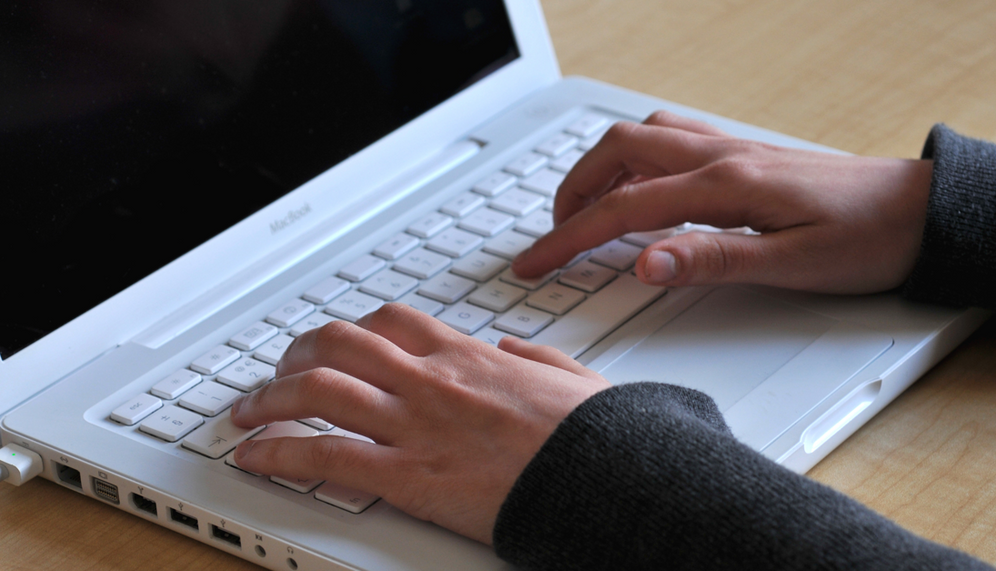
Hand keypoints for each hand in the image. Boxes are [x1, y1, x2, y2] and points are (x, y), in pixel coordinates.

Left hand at [230, 303, 609, 544]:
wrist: (610, 477)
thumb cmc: (595, 435)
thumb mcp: (573, 376)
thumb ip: (538, 357)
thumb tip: (516, 348)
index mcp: (469, 357)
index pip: (392, 322)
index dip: (352, 330)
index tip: (338, 345)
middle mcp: (432, 380)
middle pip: (340, 344)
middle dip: (296, 353)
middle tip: (279, 373)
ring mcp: (415, 425)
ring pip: (318, 389)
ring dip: (271, 398)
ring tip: (248, 413)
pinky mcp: (408, 476)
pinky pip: (325, 454)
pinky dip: (278, 453)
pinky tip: (254, 457)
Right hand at [512, 111, 932, 293]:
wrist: (918, 212)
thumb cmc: (866, 238)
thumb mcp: (791, 264)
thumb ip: (712, 259)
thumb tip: (643, 262)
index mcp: (725, 186)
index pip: (623, 208)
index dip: (569, 239)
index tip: (534, 263)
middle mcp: (720, 157)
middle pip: (618, 154)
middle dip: (571, 193)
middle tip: (551, 237)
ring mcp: (729, 150)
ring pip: (641, 139)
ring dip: (599, 169)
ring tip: (581, 211)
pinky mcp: (741, 156)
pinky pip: (669, 141)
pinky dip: (633, 160)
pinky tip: (636, 185)